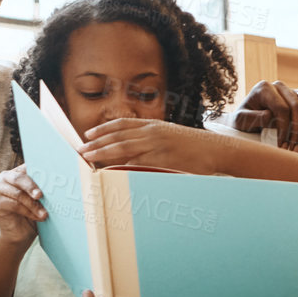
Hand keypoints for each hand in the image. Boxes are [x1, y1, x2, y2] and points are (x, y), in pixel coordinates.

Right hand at [0, 165, 44, 247]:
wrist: (19, 234)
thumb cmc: (33, 213)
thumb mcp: (39, 199)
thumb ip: (42, 189)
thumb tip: (57, 184)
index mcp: (18, 171)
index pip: (28, 166)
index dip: (39, 171)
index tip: (51, 177)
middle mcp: (6, 177)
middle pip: (19, 178)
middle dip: (32, 186)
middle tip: (41, 196)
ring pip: (18, 194)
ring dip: (33, 204)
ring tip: (44, 213)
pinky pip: (14, 205)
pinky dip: (28, 211)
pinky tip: (37, 217)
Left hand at [80, 119, 222, 172]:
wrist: (216, 149)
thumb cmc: (193, 145)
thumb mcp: (169, 135)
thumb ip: (151, 139)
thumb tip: (132, 149)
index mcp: (153, 125)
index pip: (122, 124)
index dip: (103, 129)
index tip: (88, 134)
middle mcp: (152, 132)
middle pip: (117, 137)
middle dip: (97, 143)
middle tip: (80, 150)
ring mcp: (157, 145)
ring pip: (124, 149)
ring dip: (104, 154)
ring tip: (88, 159)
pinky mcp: (163, 159)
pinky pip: (138, 164)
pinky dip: (123, 168)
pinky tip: (110, 172)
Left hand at [230, 81, 297, 150]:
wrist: (246, 120)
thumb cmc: (244, 121)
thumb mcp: (241, 120)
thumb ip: (253, 117)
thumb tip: (270, 115)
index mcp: (264, 88)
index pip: (281, 108)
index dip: (284, 128)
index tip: (283, 145)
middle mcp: (280, 86)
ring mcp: (294, 89)